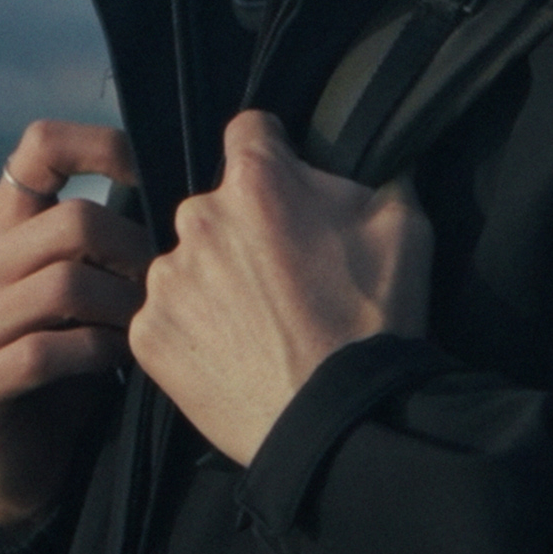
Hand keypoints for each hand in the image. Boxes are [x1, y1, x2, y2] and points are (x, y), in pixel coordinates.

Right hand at [0, 120, 153, 535]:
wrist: (26, 464)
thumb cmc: (75, 364)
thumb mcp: (91, 290)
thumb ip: (112, 239)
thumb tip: (191, 187)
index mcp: (1, 228)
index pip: (39, 147)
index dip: (103, 146)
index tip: (153, 174)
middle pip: (72, 220)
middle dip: (137, 253)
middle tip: (167, 287)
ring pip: (65, 284)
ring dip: (125, 309)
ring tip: (149, 329)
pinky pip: (49, 351)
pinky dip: (100, 354)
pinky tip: (121, 364)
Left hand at [131, 110, 433, 465]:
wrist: (336, 422)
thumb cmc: (375, 321)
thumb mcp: (404, 228)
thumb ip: (374, 180)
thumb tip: (365, 169)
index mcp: (256, 181)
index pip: (249, 131)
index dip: (272, 153)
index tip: (285, 188)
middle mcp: (198, 218)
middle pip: (215, 206)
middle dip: (243, 228)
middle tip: (280, 277)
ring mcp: (167, 279)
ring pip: (187, 262)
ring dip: (214, 280)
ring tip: (255, 326)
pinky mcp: (148, 334)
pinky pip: (166, 316)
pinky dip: (192, 330)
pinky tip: (230, 355)